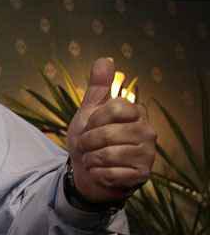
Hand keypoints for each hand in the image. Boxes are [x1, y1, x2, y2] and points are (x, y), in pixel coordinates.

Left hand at [66, 57, 156, 203]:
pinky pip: (110, 173)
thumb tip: (104, 60)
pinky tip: (100, 172)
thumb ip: (98, 87)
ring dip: (91, 159)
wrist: (87, 171)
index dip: (94, 120)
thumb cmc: (91, 139)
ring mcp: (147, 154)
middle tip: (86, 146)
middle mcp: (147, 131)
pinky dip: (97, 174)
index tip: (90, 126)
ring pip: (108, 155)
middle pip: (107, 133)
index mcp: (136, 113)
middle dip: (87, 142)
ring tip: (92, 159)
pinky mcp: (141, 174)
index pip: (115, 107)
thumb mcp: (90, 111)